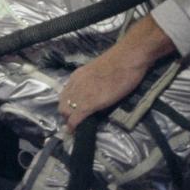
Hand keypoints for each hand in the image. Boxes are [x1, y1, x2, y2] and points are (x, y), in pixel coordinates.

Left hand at [58, 16, 174, 130]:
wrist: (127, 58)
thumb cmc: (120, 62)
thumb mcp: (98, 72)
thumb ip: (92, 82)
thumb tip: (93, 91)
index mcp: (77, 76)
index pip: (65, 93)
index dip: (67, 104)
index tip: (72, 112)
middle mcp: (75, 84)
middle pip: (63, 103)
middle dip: (66, 114)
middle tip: (74, 121)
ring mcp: (81, 94)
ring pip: (66, 111)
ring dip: (69, 120)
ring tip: (76, 126)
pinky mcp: (89, 104)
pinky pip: (76, 118)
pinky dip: (73, 126)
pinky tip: (75, 131)